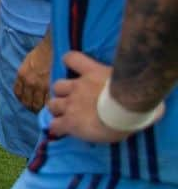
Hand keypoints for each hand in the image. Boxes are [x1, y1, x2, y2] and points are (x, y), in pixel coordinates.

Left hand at [14, 34, 51, 111]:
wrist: (55, 45)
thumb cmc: (42, 51)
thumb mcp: (28, 62)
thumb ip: (26, 74)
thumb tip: (27, 85)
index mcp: (22, 75)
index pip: (18, 94)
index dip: (23, 100)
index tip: (28, 102)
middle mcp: (29, 82)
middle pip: (27, 102)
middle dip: (31, 107)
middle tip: (37, 110)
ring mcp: (41, 86)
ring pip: (38, 105)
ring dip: (41, 109)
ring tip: (46, 110)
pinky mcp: (53, 87)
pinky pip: (50, 102)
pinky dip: (51, 106)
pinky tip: (54, 106)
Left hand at [47, 52, 161, 142]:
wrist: (127, 108)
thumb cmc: (135, 94)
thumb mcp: (128, 80)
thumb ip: (123, 81)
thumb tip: (133, 85)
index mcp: (92, 72)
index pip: (71, 58)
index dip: (69, 62)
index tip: (73, 69)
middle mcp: (78, 86)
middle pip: (58, 85)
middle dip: (62, 94)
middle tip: (72, 102)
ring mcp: (72, 103)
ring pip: (53, 104)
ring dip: (58, 110)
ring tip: (66, 117)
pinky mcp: (70, 121)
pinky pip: (55, 125)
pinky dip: (57, 128)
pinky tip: (62, 131)